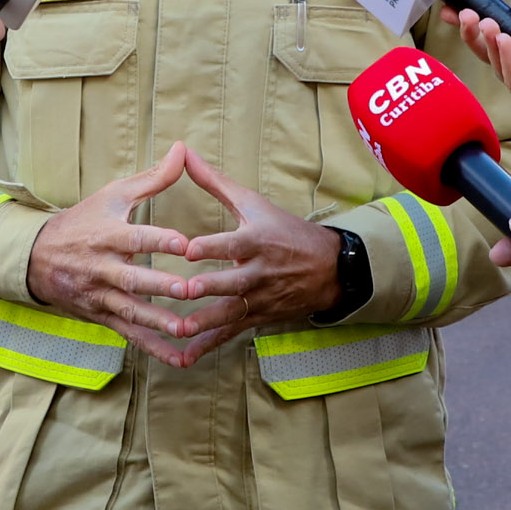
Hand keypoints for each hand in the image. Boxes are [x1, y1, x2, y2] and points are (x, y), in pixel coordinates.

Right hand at [25, 145, 206, 366]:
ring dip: (157, 322)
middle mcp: (103, 268)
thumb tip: (183, 150)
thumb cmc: (83, 220)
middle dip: (160, 286)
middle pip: (133, 279)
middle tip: (188, 290)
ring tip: (185, 330)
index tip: (184, 243)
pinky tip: (181, 358)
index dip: (158, 240)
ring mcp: (101, 296)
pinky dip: (154, 348)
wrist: (36, 257)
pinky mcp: (102, 317)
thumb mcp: (114, 195)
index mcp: (107, 235)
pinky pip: (130, 335)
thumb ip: (153, 178)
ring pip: (131, 311)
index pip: (135, 237)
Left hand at [164, 148, 343, 361]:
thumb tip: (183, 152)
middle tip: (184, 291)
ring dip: (206, 322)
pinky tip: (185, 357)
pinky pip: (231, 333)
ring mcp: (260, 298)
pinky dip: (209, 346)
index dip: (211, 246)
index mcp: (257, 240)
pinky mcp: (258, 317)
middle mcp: (259, 271)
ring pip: (231, 312)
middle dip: (210, 287)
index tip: (187, 249)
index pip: (232, 243)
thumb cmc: (284, 229)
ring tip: (180, 329)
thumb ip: (214, 182)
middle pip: (233, 281)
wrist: (330, 268)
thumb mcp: (253, 203)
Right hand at [453, 0, 510, 138]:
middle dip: (474, 32)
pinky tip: (502, 42)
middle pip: (492, 50)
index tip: (463, 5)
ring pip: (498, 66)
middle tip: (463, 14)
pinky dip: (506, 62)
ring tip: (482, 24)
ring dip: (487, 44)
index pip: (503, 32)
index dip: (482, 20)